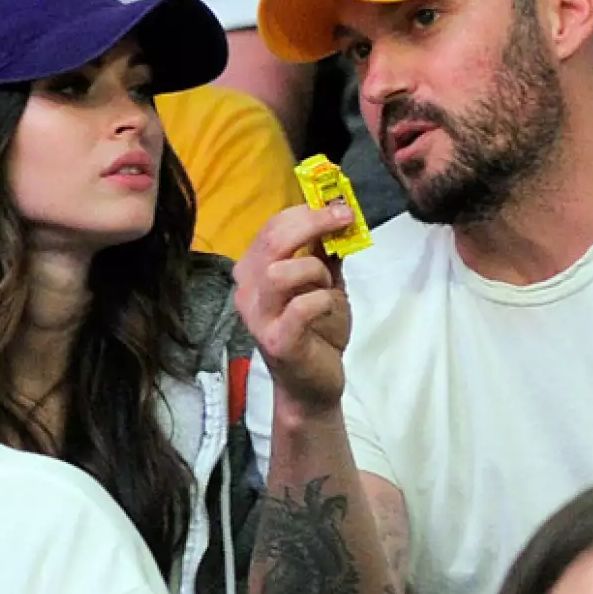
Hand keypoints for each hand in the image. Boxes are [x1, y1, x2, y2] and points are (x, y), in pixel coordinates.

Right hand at [234, 204, 355, 415]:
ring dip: (314, 270)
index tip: (341, 208)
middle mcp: (248, 291)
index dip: (308, 211)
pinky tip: (329, 307)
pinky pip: (300, 307)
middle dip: (313, 223)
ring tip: (327, 286)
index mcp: (255, 271)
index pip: (273, 227)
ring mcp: (258, 317)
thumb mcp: (324, 284)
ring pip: (279, 272)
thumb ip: (325, 253)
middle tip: (344, 219)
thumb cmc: (316, 331)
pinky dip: (322, 300)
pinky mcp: (276, 341)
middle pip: (273, 241)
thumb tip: (337, 215)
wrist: (312, 385)